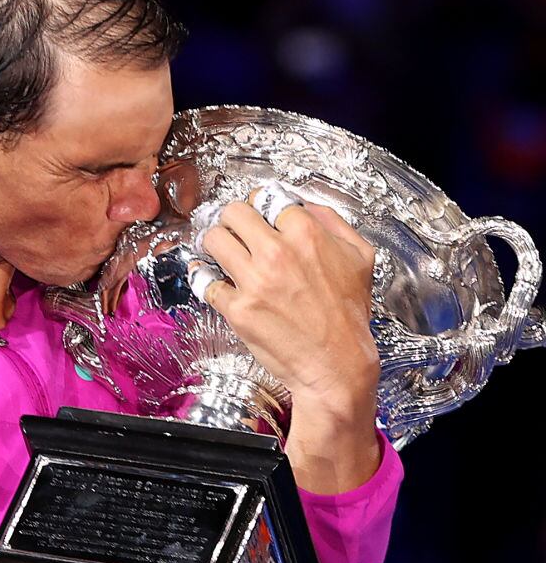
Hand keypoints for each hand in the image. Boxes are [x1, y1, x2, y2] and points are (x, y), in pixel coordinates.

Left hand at [195, 193, 379, 405]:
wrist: (336, 365)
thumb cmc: (347, 315)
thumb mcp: (359, 257)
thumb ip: (332, 222)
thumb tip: (303, 205)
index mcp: (306, 235)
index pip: (265, 198)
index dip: (259, 206)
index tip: (257, 215)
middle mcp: (277, 253)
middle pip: (232, 212)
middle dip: (232, 220)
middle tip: (235, 232)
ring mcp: (254, 282)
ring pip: (213, 239)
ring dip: (215, 243)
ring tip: (221, 252)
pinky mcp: (237, 309)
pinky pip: (204, 281)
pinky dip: (204, 278)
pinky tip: (212, 278)